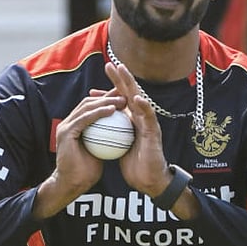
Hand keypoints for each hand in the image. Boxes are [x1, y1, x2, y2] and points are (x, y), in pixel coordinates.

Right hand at [33, 88, 122, 218]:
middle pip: (89, 103)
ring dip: (105, 101)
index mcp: (75, 125)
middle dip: (107, 96)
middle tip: (124, 95)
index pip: (92, 107)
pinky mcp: (66, 132)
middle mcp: (68, 123)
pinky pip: (85, 118)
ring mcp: (66, 126)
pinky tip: (112, 110)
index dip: (107, 100)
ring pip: (87, 107)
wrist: (73, 185)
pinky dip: (99, 112)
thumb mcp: (99, 150)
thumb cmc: (87, 172)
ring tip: (121, 100)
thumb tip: (120, 129)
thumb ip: (104, 138)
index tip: (124, 98)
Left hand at [104, 62, 172, 198]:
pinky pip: (149, 117)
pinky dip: (144, 106)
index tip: (92, 90)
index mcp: (132, 121)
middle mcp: (141, 118)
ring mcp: (148, 123)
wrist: (149, 180)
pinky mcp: (154, 132)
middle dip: (120, 79)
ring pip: (140, 98)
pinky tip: (137, 98)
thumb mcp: (118, 146)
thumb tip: (95, 129)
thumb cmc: (134, 165)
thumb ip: (111, 134)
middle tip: (110, 65)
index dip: (107, 94)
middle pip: (130, 94)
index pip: (119, 102)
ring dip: (131, 84)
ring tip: (124, 71)